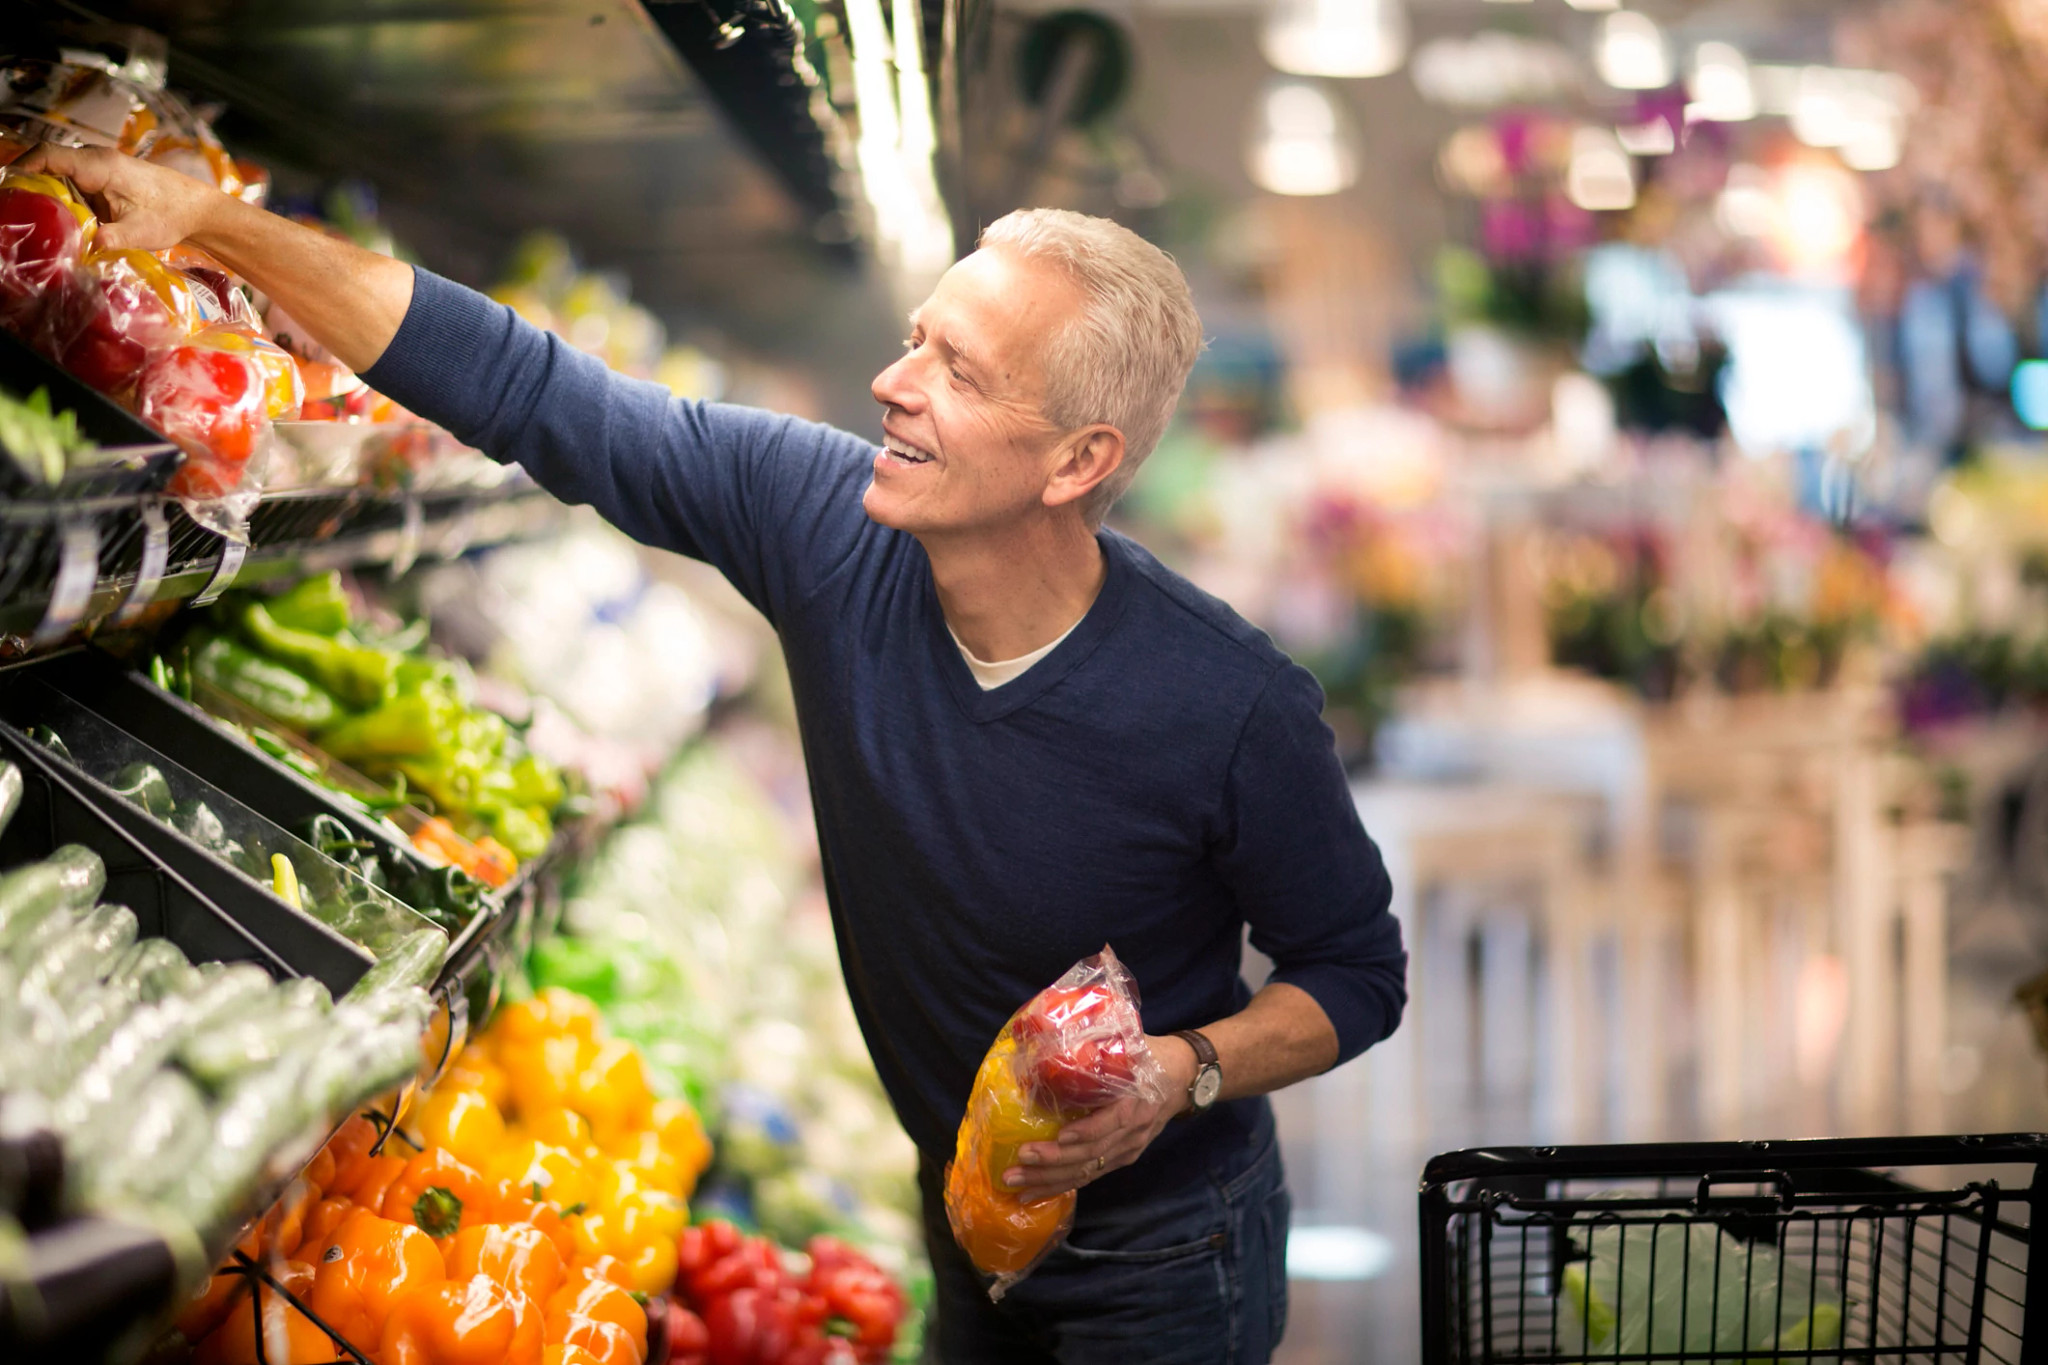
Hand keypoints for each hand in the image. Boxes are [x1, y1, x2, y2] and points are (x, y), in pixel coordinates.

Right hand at [14, 143, 223, 253]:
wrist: (195, 208)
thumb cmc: (172, 215)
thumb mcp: (143, 233)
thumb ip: (114, 238)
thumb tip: (90, 245)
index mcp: (99, 165)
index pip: (47, 154)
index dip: (22, 166)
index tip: (8, 187)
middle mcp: (94, 161)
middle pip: (46, 166)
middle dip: (28, 187)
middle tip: (16, 213)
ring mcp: (96, 169)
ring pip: (57, 177)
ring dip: (45, 197)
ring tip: (32, 220)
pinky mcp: (100, 181)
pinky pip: (70, 186)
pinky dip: (60, 201)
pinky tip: (58, 223)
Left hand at [1002, 1033, 1196, 1199]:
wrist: (1184, 1077)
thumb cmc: (1150, 1055)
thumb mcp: (1131, 1042)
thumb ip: (1099, 1040)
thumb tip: (1048, 1028)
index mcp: (1137, 1100)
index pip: (1112, 1122)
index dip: (1087, 1131)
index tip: (1060, 1135)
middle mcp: (1133, 1131)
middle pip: (1093, 1154)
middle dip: (1053, 1161)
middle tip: (1019, 1160)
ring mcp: (1128, 1148)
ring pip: (1088, 1171)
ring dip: (1050, 1180)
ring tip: (1016, 1184)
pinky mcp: (1122, 1158)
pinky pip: (1090, 1176)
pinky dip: (1061, 1185)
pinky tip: (1033, 1192)